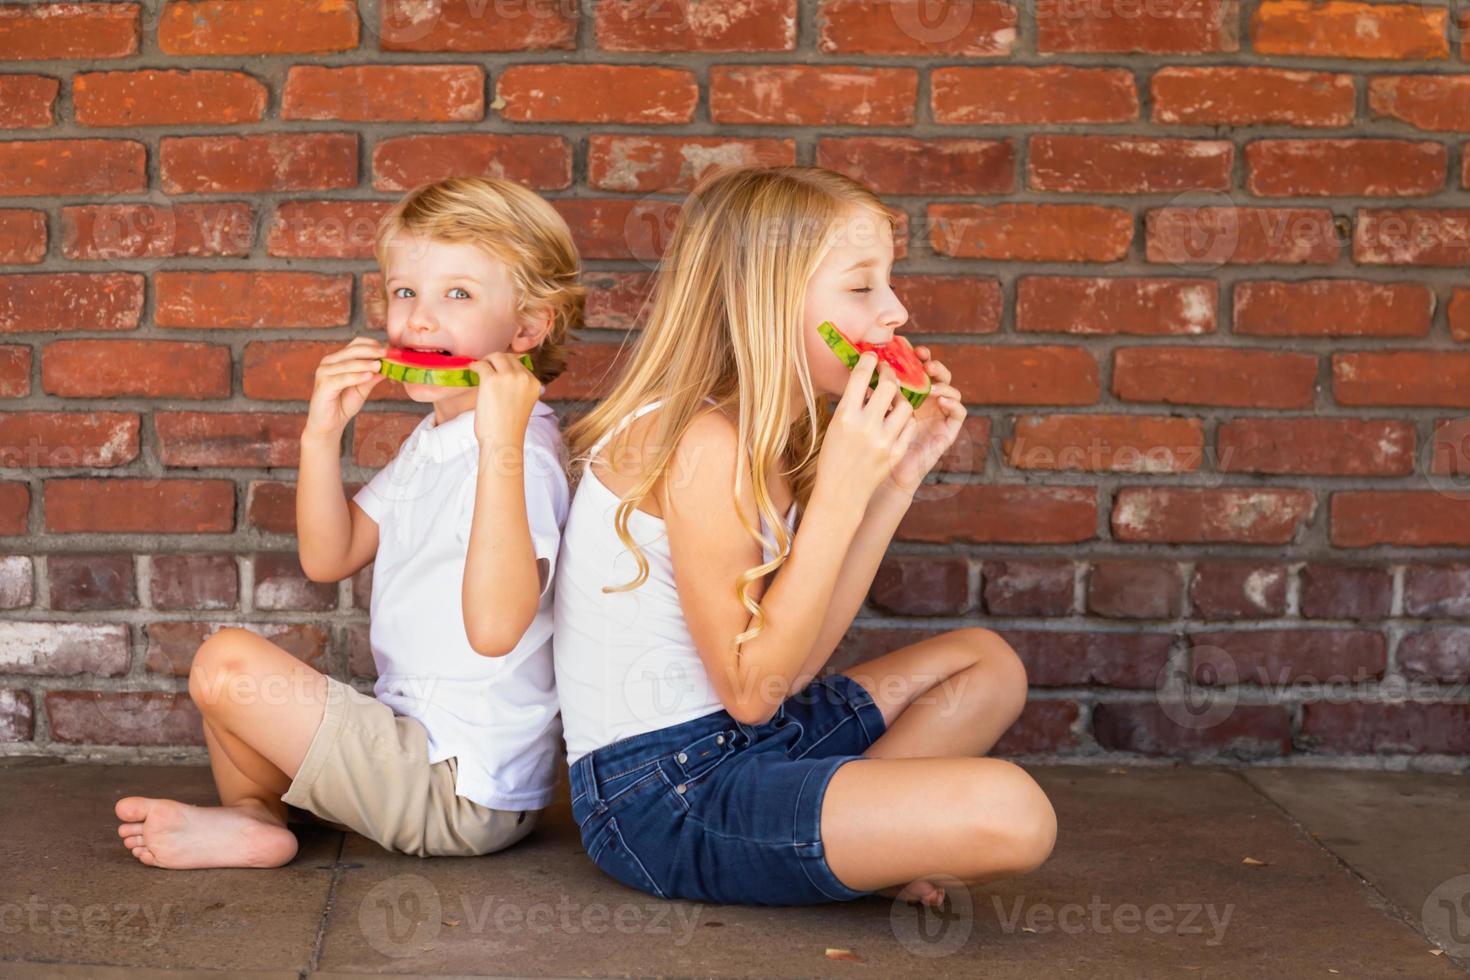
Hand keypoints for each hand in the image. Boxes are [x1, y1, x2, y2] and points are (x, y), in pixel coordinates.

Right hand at [303, 336, 385, 439]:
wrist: (329, 424)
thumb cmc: (344, 404)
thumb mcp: (363, 387)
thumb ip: (373, 375)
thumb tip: (391, 365)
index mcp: (338, 359)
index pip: (356, 344)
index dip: (373, 345)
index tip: (389, 349)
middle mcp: (329, 362)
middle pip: (352, 350)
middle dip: (372, 351)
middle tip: (387, 353)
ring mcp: (324, 372)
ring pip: (348, 364)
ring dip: (366, 364)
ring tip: (380, 365)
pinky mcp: (324, 385)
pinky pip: (343, 378)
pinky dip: (357, 376)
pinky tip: (369, 376)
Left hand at [468, 351, 540, 447]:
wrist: (503, 441)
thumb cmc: (509, 428)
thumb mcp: (523, 403)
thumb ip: (519, 388)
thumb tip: (504, 375)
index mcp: (535, 384)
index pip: (521, 365)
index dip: (507, 366)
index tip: (498, 370)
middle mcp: (524, 377)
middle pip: (508, 358)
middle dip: (497, 360)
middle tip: (487, 367)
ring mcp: (508, 377)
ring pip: (496, 357)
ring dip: (487, 361)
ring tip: (480, 368)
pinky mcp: (491, 380)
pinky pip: (481, 365)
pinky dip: (475, 366)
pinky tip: (472, 370)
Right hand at [815, 351, 919, 509]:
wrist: (841, 492)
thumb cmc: (834, 456)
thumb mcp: (836, 425)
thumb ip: (853, 404)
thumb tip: (869, 382)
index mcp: (845, 416)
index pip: (860, 377)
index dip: (869, 361)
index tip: (873, 356)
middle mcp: (865, 426)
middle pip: (888, 386)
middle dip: (890, 375)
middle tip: (889, 372)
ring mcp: (884, 440)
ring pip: (905, 406)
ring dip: (900, 400)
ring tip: (894, 402)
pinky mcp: (897, 453)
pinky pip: (910, 426)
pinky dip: (906, 420)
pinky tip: (898, 421)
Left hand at [882, 345, 965, 495]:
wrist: (883, 475)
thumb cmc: (872, 444)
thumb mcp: (872, 412)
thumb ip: (874, 392)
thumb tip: (867, 365)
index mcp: (910, 393)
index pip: (919, 368)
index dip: (918, 356)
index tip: (910, 348)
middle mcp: (927, 402)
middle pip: (938, 375)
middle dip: (933, 365)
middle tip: (925, 363)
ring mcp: (939, 415)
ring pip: (951, 390)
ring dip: (943, 383)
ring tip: (931, 384)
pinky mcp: (948, 431)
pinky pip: (959, 413)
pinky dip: (954, 403)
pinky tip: (941, 400)